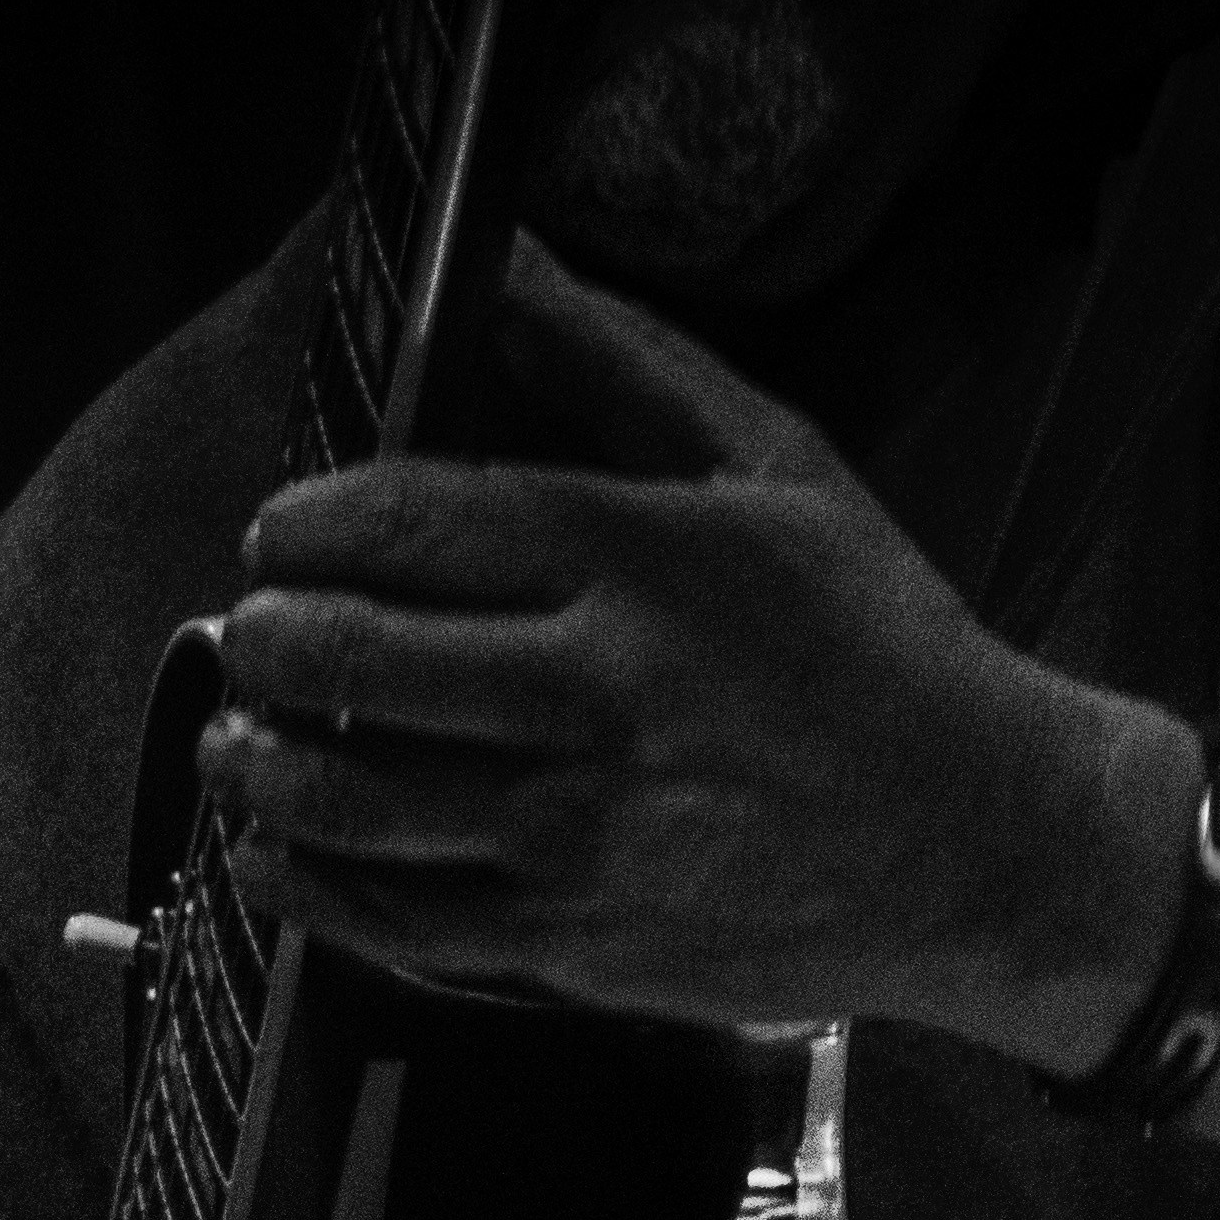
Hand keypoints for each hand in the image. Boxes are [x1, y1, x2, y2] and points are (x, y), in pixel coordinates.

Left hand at [202, 235, 1183, 1065]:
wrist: (983, 847)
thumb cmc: (878, 648)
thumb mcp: (780, 470)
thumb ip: (627, 367)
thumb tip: (507, 272)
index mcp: (639, 565)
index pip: (409, 522)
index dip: (309, 523)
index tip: (281, 531)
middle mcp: (594, 699)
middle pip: (355, 660)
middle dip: (268, 640)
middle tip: (249, 632)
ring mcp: (576, 837)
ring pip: (351, 801)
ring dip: (259, 769)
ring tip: (237, 743)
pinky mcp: (573, 947)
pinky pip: (397, 923)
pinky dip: (309, 889)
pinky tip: (276, 855)